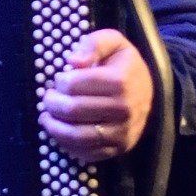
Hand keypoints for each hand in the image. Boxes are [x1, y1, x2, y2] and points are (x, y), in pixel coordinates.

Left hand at [38, 28, 153, 164]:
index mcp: (120, 81)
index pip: (73, 85)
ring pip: (77, 136)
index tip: (59, 80)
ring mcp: (122, 132)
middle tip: (48, 98)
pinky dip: (67, 145)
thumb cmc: (123, 65)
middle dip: (52, 104)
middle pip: (72, 110)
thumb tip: (73, 62)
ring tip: (47, 117)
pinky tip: (60, 132)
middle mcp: (124, 109)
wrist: (148, 91)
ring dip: (54, 127)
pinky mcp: (119, 148)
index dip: (59, 82)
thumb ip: (93, 44)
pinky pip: (86, 153)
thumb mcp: (113, 42)